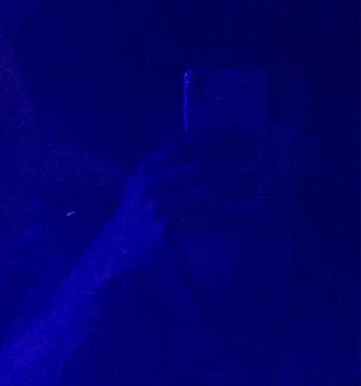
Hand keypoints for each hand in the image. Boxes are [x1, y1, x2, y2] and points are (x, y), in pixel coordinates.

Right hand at [107, 136, 267, 254]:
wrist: (116, 250)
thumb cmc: (139, 214)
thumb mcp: (147, 184)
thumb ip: (173, 166)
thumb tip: (223, 148)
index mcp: (145, 169)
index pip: (185, 145)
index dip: (220, 137)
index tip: (249, 135)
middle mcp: (148, 185)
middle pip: (203, 167)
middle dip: (239, 160)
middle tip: (268, 156)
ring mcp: (156, 209)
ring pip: (211, 193)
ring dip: (243, 188)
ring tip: (269, 183)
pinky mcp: (167, 232)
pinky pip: (210, 223)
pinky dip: (236, 220)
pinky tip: (256, 217)